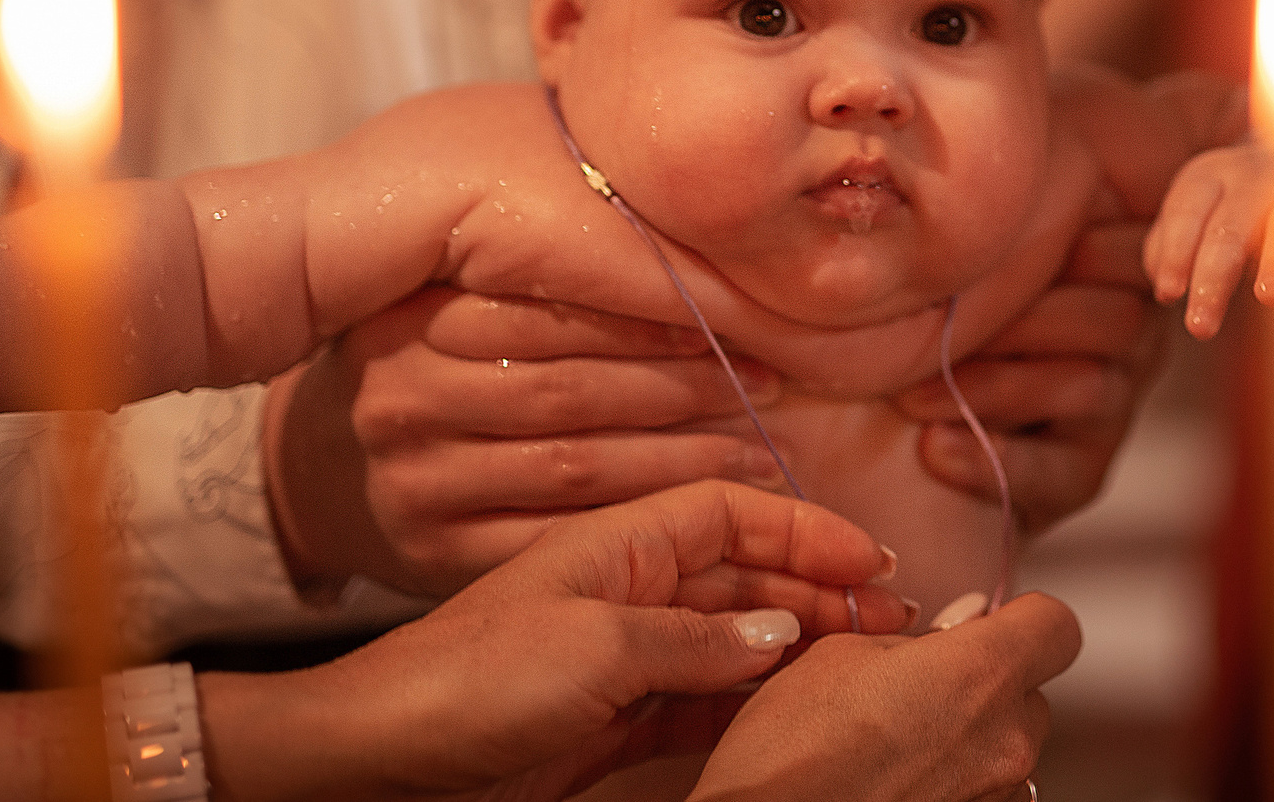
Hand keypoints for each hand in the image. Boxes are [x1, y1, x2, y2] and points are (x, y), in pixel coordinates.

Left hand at [205, 480, 911, 801]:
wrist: (379, 760)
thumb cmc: (467, 680)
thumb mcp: (598, 646)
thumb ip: (700, 639)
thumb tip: (782, 636)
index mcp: (619, 544)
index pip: (734, 514)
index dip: (808, 531)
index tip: (875, 561)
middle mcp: (628, 590)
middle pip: (746, 578)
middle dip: (823, 595)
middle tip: (894, 627)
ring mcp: (623, 656)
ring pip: (735, 642)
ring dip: (800, 651)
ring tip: (865, 669)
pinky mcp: (613, 719)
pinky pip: (705, 700)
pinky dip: (755, 705)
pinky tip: (797, 715)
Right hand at [266, 287, 794, 598]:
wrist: (326, 449)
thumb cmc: (431, 336)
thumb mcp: (460, 270)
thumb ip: (542, 238)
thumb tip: (683, 195)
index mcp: (408, 311)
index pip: (556, 310)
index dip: (661, 317)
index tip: (742, 320)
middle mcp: (398, 398)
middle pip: (576, 390)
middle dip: (689, 386)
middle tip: (772, 381)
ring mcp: (409, 481)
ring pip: (578, 467)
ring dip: (684, 457)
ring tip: (761, 443)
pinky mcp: (429, 551)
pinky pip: (559, 537)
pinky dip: (641, 521)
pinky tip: (703, 504)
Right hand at [689, 591, 1079, 801]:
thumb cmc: (788, 758)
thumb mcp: (840, 655)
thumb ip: (914, 640)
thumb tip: (952, 632)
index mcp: (980, 674)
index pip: (1057, 626)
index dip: (1024, 618)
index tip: (990, 621)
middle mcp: (1005, 741)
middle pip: (1031, 692)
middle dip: (987, 682)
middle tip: (922, 687)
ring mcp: (996, 798)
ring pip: (1008, 748)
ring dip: (970, 737)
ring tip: (900, 743)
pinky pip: (986, 792)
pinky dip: (956, 781)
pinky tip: (901, 780)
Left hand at [899, 216, 1169, 534]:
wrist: (930, 429)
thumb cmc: (954, 310)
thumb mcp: (983, 264)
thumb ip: (992, 237)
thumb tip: (949, 185)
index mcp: (1115, 277)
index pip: (1135, 253)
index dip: (1091, 248)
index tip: (1011, 248)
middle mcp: (1132, 341)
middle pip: (1114, 319)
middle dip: (1022, 323)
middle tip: (936, 332)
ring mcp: (1113, 407)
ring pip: (1085, 388)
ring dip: (993, 390)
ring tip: (912, 398)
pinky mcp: (1086, 472)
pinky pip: (1061, 471)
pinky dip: (995, 461)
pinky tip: (935, 449)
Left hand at [1146, 147, 1273, 338]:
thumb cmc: (1231, 198)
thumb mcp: (1195, 210)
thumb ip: (1169, 247)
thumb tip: (1164, 285)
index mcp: (1210, 177)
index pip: (1188, 214)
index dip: (1176, 252)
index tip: (1168, 294)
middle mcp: (1254, 178)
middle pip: (1230, 227)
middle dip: (1213, 277)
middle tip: (1199, 327)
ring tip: (1269, 295)